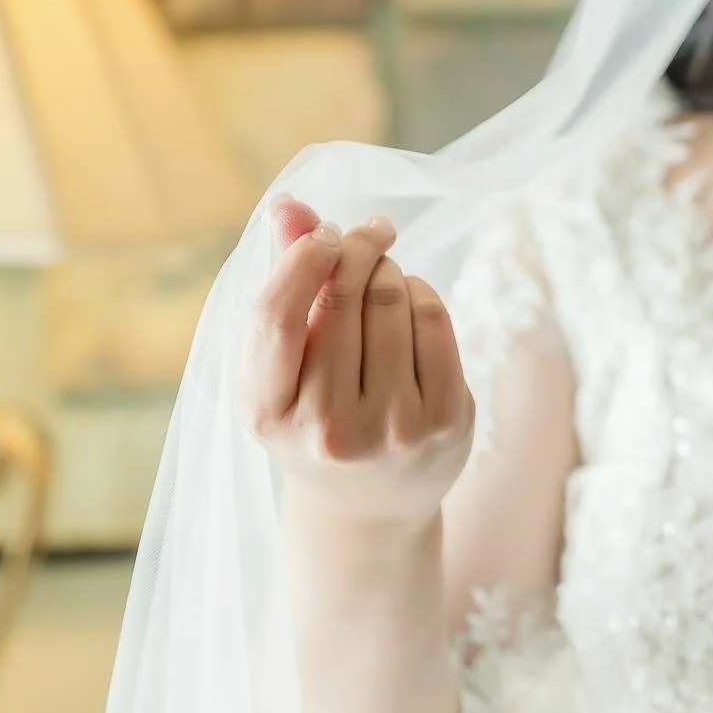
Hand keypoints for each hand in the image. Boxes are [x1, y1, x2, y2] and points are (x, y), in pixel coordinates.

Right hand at [239, 196, 474, 531]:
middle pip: (343, 296)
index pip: (276, 316)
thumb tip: (291, 205)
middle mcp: (326, 429)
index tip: (322, 232)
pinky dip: (421, 294)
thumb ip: (284, 282)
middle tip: (364, 233)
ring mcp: (392, 429)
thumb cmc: (313, 415)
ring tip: (381, 275)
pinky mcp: (445, 421)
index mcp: (266, 414)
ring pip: (392, 300)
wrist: (369, 507)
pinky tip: (410, 303)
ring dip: (388, 270)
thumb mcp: (282, 366)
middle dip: (356, 249)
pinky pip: (434, 319)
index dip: (302, 258)